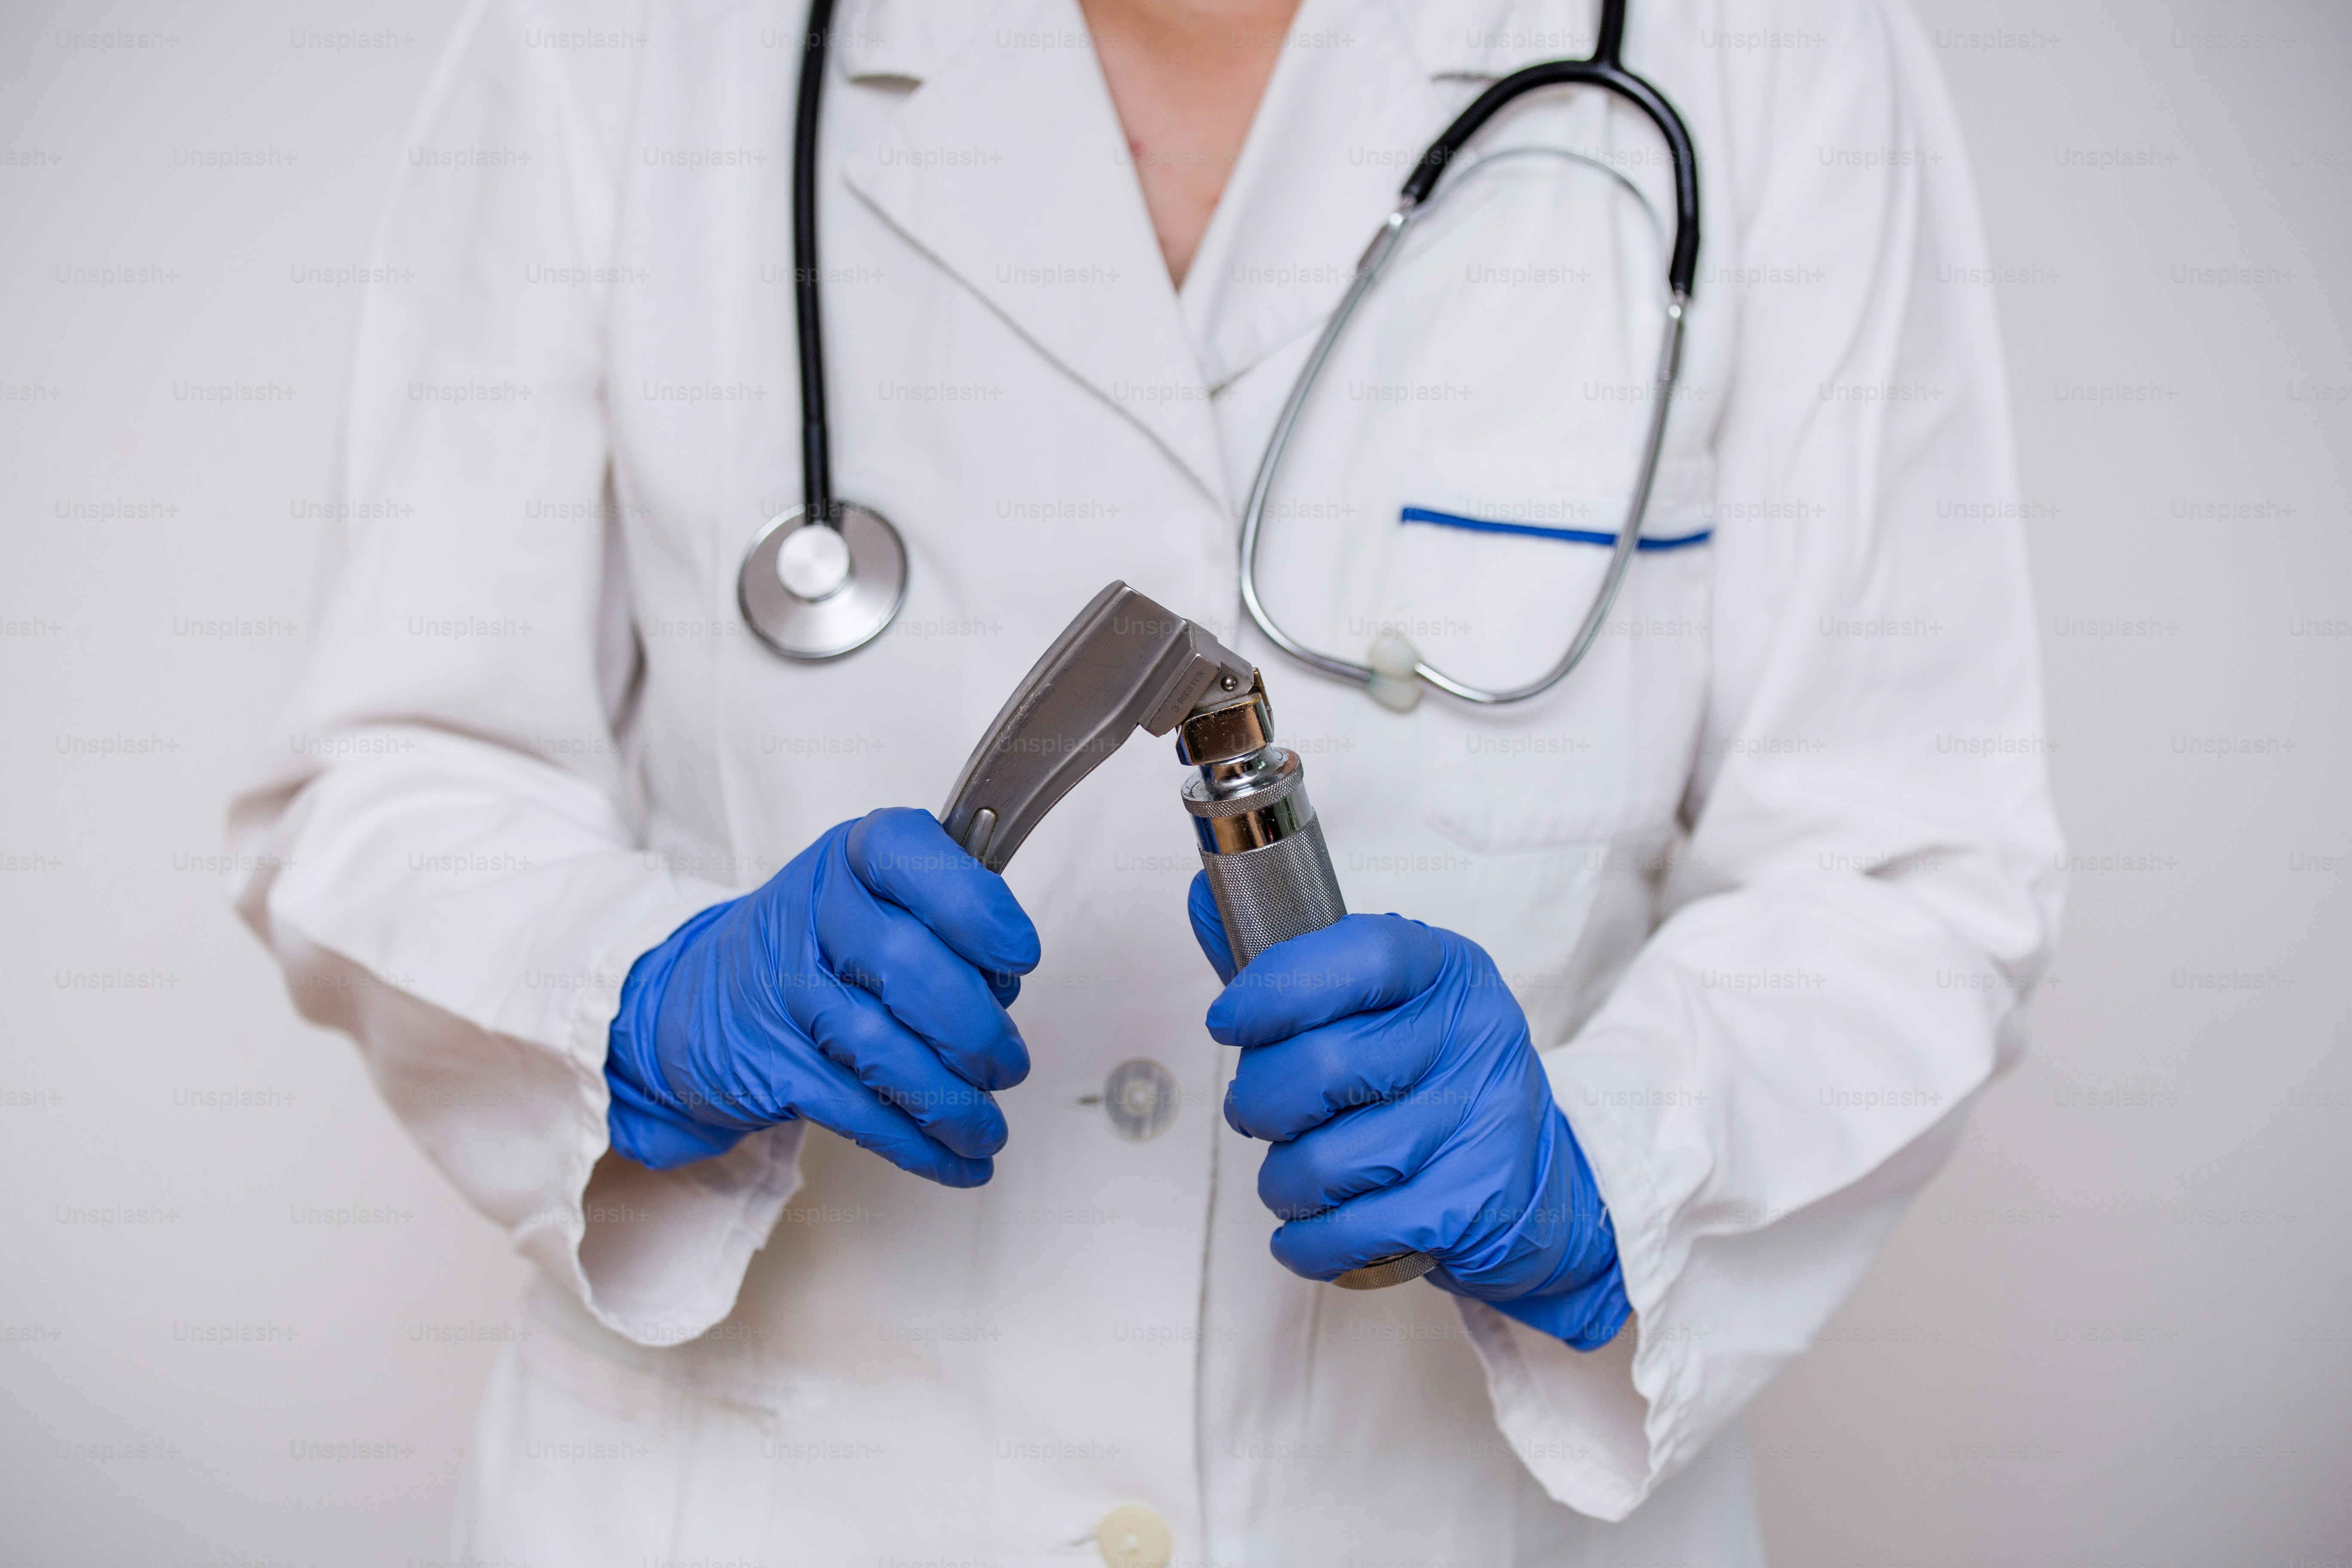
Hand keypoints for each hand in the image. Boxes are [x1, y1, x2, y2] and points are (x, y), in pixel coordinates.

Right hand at [605, 809, 1038, 1183]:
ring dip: (954, 1102)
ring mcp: (785, 992)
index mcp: (850, 858)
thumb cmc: (815, 945)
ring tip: (988, 1127)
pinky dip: (919, 1145)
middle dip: (975, 1029)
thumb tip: (1003, 986)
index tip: (1020, 955)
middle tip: (1009, 1064)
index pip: (910, 855)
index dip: (976, 907)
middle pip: (906, 965)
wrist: (697, 1002)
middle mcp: (811, 916)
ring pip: (883, 1050)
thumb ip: (945, 923)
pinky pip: (857, 1111)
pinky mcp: (773, 1066)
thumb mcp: (874, 898)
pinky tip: (960, 1160)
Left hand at [1189, 876, 1628, 1347]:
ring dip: (1283, 1182)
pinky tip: (1313, 1231)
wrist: (1534, 1192)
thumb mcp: (1379, 1011)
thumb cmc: (1428, 1089)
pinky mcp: (1474, 1205)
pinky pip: (1350, 1230)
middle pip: (1322, 1065)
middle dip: (1260, 1102)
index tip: (1226, 1021)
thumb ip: (1291, 969)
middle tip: (1258, 1115)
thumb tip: (1203, 896)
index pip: (1359, 956)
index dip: (1276, 987)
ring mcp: (1481, 1122)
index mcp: (1446, 971)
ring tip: (1298, 1178)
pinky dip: (1308, 1242)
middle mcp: (1474, 1036)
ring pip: (1325, 1159)